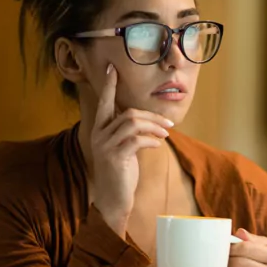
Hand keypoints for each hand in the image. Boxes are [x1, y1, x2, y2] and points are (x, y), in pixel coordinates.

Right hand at [84, 63, 173, 235]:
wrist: (113, 198)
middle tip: (168, 123)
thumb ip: (129, 132)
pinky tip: (158, 145)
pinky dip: (151, 140)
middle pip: (128, 113)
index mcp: (99, 129)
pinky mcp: (115, 157)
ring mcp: (105, 146)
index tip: (112, 69)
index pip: (104, 102)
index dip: (109, 86)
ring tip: (166, 133)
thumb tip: (150, 120)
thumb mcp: (124, 148)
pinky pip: (136, 140)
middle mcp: (99, 134)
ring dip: (154, 127)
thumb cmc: (121, 172)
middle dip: (151, 116)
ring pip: (133, 124)